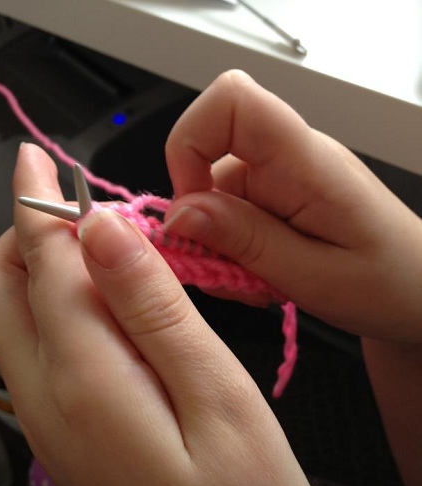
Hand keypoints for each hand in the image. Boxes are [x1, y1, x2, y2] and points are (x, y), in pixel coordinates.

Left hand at [0, 143, 317, 485]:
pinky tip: (94, 304)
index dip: (42, 207)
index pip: (46, 266)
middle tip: (65, 195)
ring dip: (34, 269)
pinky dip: (48, 311)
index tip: (44, 163)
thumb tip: (107, 233)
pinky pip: (31, 357)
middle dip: (23, 232)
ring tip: (86, 240)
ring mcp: (48, 428)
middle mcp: (49, 404)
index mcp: (88, 382)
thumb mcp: (221, 399)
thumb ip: (156, 310)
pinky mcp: (63, 442)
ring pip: (7, 324)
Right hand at [165, 70, 421, 342]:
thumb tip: (179, 214)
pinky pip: (233, 213)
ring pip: (215, 196)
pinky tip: (261, 274)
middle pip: (210, 161)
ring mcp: (285, 176)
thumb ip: (243, 240)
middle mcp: (292, 158)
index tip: (188, 208)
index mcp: (306, 163)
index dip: (190, 144)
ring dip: (220, 245)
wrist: (416, 291)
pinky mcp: (281, 196)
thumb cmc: (387, 283)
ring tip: (257, 281)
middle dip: (201, 223)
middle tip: (228, 271)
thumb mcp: (310, 275)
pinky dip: (234, 249)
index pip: (231, 102)